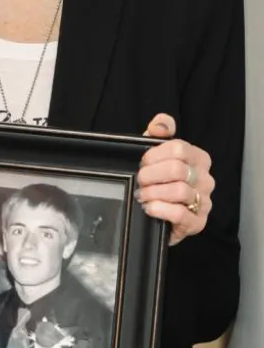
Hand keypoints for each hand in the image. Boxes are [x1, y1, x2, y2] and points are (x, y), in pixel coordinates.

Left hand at [137, 113, 213, 244]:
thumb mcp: (155, 152)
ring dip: (153, 193)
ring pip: (179, 191)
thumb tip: (161, 125)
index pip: (179, 148)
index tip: (143, 163)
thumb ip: (158, 131)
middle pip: (177, 169)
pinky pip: (180, 214)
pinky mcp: (198, 222)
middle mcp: (206, 179)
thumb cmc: (158, 180)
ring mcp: (204, 201)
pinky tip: (150, 208)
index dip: (155, 155)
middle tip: (140, 181)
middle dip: (151, 175)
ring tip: (143, 196)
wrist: (158, 214)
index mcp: (199, 158)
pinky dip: (160, 209)